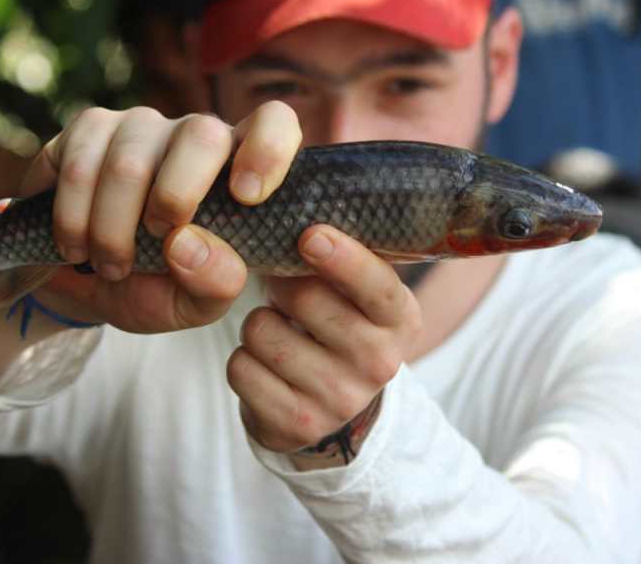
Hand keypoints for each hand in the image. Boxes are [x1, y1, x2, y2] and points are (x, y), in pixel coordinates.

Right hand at [0, 101, 302, 333]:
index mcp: (238, 170)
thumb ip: (214, 284)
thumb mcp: (193, 305)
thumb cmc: (156, 288)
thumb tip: (186, 243)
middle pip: (202, 133)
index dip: (267, 149)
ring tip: (111, 266)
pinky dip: (73, 218)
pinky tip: (74, 246)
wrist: (85, 288)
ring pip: (130, 161)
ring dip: (113, 228)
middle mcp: (193, 137)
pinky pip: (78, 165)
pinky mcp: (87, 130)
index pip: (273, 122)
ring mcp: (139, 127)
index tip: (247, 197)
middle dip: (176, 197)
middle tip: (158, 240)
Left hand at [227, 225, 422, 468]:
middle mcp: (378, 363)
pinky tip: (265, 366)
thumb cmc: (338, 326)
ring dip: (257, 325)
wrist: (334, 411)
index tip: (310, 235)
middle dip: (280, 285)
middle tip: (283, 291)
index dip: (342, 258)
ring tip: (277, 333)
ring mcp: (338, 399)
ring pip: (261, 331)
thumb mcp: (358, 294)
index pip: (376, 284)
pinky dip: (242, 361)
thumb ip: (343, 257)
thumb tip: (298, 216)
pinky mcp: (297, 424)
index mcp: (399, 318)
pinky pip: (240, 368)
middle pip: (304, 299)